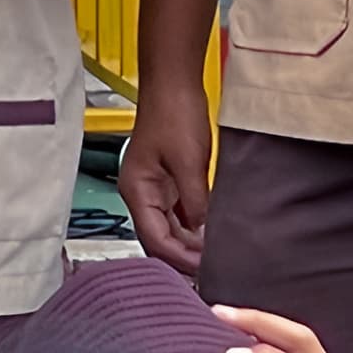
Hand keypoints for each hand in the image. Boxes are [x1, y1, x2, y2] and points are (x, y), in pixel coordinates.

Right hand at [115, 82, 214, 273]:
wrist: (175, 84)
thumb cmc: (174, 114)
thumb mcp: (188, 162)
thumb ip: (196, 201)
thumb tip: (205, 235)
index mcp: (136, 191)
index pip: (154, 240)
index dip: (179, 258)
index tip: (205, 268)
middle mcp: (141, 194)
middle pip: (159, 239)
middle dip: (184, 256)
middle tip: (214, 269)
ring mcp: (155, 189)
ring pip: (169, 230)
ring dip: (189, 245)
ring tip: (215, 257)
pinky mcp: (170, 182)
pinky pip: (179, 215)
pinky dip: (194, 229)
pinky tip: (212, 235)